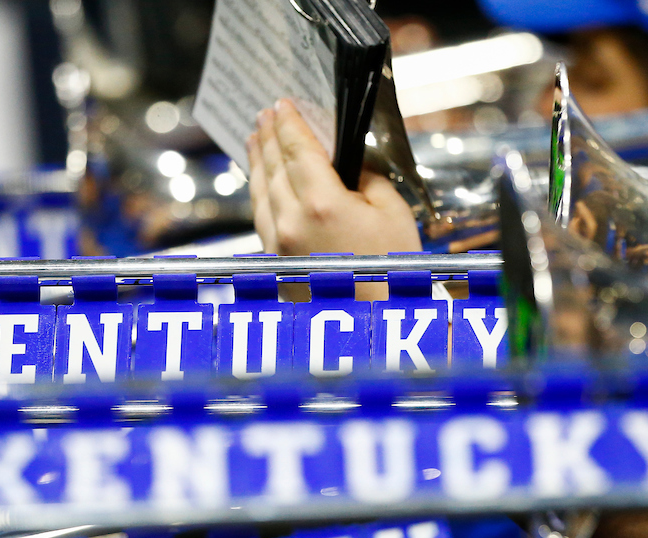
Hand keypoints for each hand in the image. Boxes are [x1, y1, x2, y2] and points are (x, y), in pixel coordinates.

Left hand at [247, 99, 421, 255]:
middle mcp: (292, 221)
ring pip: (260, 193)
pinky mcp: (276, 262)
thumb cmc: (391, 270)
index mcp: (322, 203)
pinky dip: (259, 193)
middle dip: (269, 137)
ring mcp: (279, 243)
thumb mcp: (392, 212)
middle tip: (265, 115)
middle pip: (273, 167)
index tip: (281, 103)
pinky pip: (261, 217)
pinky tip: (262, 184)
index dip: (289, 123)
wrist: (374, 324)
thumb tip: (348, 162)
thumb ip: (367, 178)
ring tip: (255, 140)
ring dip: (257, 162)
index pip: (297, 149)